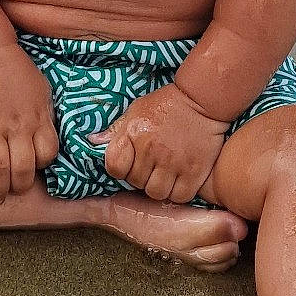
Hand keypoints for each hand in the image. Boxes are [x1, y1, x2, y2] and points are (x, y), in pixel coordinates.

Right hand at [0, 45, 57, 203]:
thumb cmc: (13, 67)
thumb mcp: (41, 88)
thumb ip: (44, 114)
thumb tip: (47, 131)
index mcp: (39, 118)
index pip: (47, 154)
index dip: (41, 166)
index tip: (34, 169)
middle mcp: (18, 127)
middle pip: (24, 169)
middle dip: (20, 186)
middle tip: (13, 193)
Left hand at [94, 83, 228, 203]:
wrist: (202, 99)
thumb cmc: (167, 105)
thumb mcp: (136, 110)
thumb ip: (116, 130)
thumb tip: (93, 141)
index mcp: (134, 134)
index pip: (114, 166)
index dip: (120, 169)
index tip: (129, 164)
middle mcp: (152, 150)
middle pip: (136, 183)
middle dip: (141, 177)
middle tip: (152, 167)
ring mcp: (174, 162)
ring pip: (157, 193)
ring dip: (159, 187)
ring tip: (165, 175)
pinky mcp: (195, 170)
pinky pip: (180, 196)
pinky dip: (178, 192)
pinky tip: (180, 180)